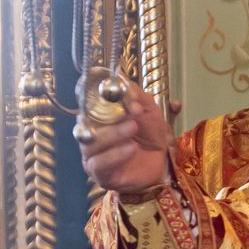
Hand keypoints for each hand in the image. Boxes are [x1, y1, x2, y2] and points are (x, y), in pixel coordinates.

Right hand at [75, 81, 171, 195]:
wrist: (162, 164)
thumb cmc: (150, 136)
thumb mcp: (147, 109)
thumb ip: (134, 93)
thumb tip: (119, 75)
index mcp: (98, 115)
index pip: (87, 101)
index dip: (98, 94)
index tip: (114, 88)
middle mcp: (90, 133)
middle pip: (86, 121)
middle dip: (108, 115)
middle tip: (131, 111)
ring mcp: (92, 154)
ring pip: (91, 142)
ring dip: (114, 134)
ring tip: (133, 128)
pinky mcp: (99, 174)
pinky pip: (99, 163)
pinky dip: (115, 155)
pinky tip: (131, 148)